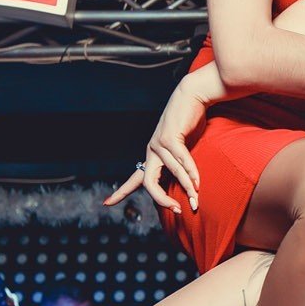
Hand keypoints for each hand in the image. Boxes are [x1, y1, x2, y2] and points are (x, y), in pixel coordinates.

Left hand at [104, 80, 206, 214]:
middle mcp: (152, 150)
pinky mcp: (171, 138)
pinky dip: (191, 173)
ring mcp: (159, 144)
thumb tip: (188, 181)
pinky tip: (197, 182)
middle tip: (176, 210)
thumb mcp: (183, 145)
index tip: (106, 203)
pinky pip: (182, 161)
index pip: (135, 178)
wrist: (191, 95)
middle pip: (148, 183)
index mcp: (152, 154)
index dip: (121, 191)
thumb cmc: (189, 121)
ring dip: (187, 188)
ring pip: (172, 173)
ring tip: (195, 200)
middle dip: (161, 200)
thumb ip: (181, 161)